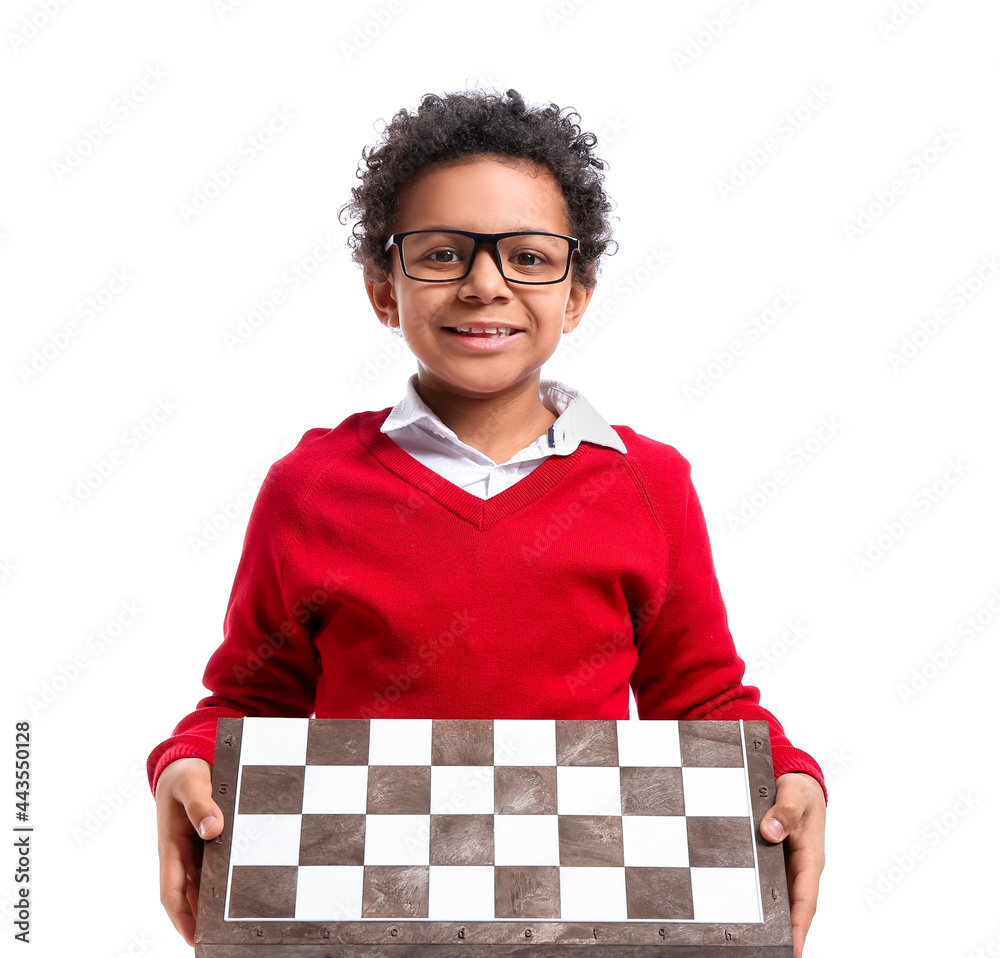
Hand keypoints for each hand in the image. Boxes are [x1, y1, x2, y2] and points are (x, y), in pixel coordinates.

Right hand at [155, 758, 223, 944]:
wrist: (187, 762)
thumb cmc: (184, 775)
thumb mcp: (190, 784)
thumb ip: (200, 804)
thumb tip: (213, 829)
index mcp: (171, 846)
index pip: (171, 891)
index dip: (181, 917)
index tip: (193, 939)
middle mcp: (184, 854)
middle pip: (192, 895)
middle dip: (204, 919)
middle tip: (224, 939)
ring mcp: (198, 850)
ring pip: (208, 883)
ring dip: (219, 902)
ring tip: (241, 922)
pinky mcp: (213, 842)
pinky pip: (221, 865)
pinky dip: (230, 878)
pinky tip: (250, 887)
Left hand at [760, 772, 825, 957]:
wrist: (795, 780)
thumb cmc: (799, 790)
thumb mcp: (795, 794)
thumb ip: (784, 812)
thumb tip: (769, 833)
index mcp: (810, 858)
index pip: (805, 899)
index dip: (799, 925)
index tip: (794, 949)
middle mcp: (798, 868)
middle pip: (791, 908)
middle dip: (782, 933)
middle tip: (765, 949)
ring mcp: (784, 867)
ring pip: (776, 898)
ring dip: (768, 919)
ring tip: (750, 939)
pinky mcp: (771, 861)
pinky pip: (764, 883)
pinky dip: (755, 897)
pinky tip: (738, 907)